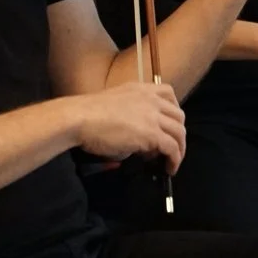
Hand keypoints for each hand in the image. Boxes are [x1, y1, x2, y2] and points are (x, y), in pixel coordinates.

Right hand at [71, 80, 185, 172]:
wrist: (77, 118)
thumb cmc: (87, 115)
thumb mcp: (115, 107)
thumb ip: (132, 118)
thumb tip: (139, 141)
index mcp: (140, 89)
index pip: (168, 93)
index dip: (174, 110)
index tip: (170, 124)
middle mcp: (151, 100)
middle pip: (178, 116)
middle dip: (178, 133)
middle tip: (171, 147)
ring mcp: (153, 116)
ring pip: (179, 132)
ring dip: (180, 148)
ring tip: (172, 162)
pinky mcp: (151, 134)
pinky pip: (172, 148)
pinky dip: (175, 159)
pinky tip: (169, 168)